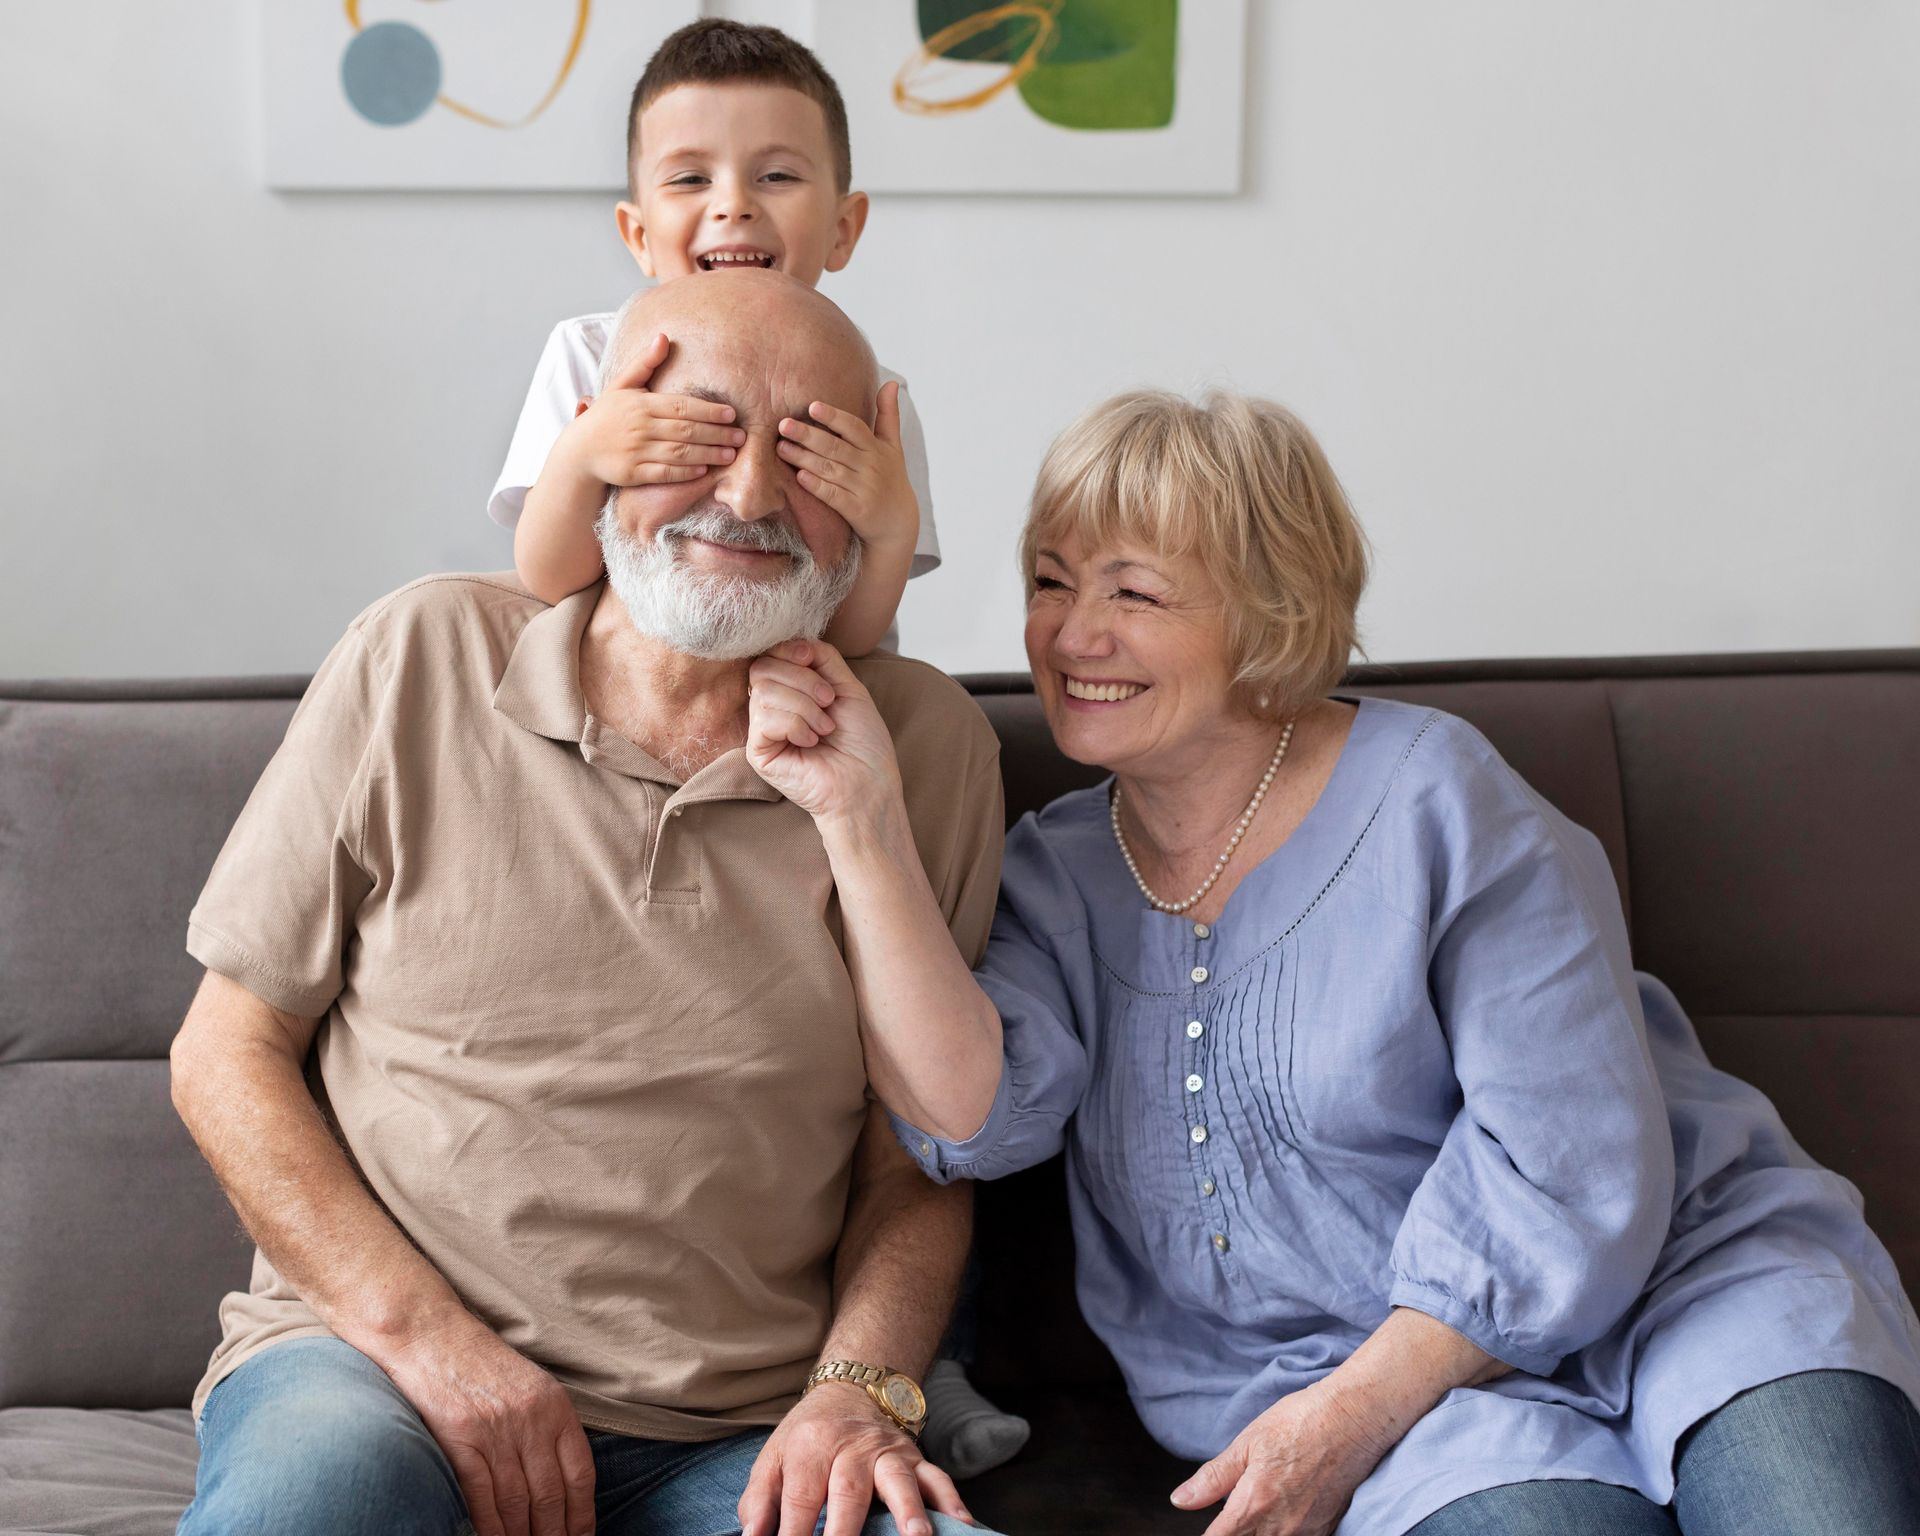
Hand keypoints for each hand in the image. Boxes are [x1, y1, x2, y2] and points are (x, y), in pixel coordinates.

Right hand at [380, 1313, 596, 1535]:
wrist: (432, 1336)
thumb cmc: (481, 1364)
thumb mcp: (531, 1385)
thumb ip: (548, 1427)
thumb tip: (561, 1481)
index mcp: (555, 1406)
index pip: (580, 1473)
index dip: (582, 1514)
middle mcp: (531, 1420)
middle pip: (550, 1494)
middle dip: (553, 1534)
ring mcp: (495, 1431)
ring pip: (517, 1501)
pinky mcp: (460, 1440)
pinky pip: (481, 1496)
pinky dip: (490, 1527)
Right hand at [564, 331, 744, 487]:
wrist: (579, 451)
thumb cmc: (606, 416)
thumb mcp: (622, 386)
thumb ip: (645, 364)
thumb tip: (664, 336)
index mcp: (641, 403)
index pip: (681, 406)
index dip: (708, 411)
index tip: (731, 414)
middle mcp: (639, 426)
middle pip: (685, 429)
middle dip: (716, 433)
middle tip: (741, 436)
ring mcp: (636, 451)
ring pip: (679, 452)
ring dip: (708, 454)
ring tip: (731, 455)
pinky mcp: (633, 473)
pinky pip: (664, 473)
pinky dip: (685, 472)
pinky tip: (705, 470)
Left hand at [738, 1381, 972, 1535]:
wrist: (850, 1389)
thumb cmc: (807, 1436)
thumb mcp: (773, 1458)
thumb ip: (759, 1501)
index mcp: (811, 1448)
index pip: (802, 1499)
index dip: (796, 1534)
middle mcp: (852, 1448)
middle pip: (849, 1492)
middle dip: (847, 1532)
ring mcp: (888, 1453)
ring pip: (899, 1482)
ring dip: (908, 1512)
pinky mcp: (915, 1458)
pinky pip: (937, 1478)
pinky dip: (951, 1502)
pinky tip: (962, 1525)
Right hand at [746, 639, 903, 827]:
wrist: (867, 784)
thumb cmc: (863, 742)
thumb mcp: (847, 687)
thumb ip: (823, 658)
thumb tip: (798, 643)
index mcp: (790, 691)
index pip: (770, 655)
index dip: (788, 649)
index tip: (811, 659)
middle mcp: (772, 708)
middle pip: (763, 668)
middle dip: (802, 680)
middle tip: (828, 702)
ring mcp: (762, 730)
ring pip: (764, 691)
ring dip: (805, 707)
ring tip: (825, 728)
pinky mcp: (758, 753)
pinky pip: (764, 719)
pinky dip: (795, 725)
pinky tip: (811, 742)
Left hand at [776, 380, 918, 551]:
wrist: (898, 523)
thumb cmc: (891, 478)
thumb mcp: (893, 446)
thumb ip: (888, 415)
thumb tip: (892, 382)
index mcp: (877, 448)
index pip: (854, 427)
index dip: (834, 417)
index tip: (812, 406)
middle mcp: (871, 467)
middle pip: (836, 447)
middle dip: (808, 435)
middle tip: (783, 424)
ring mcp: (864, 489)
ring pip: (830, 470)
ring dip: (804, 458)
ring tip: (781, 448)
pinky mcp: (857, 510)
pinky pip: (833, 496)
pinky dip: (817, 486)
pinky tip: (799, 476)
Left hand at [1169, 1382, 1390, 1535]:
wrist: (1353, 1418)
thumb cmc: (1301, 1422)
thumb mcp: (1247, 1443)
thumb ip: (1213, 1478)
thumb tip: (1181, 1500)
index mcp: (1253, 1504)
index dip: (1210, 1535)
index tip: (1207, 1527)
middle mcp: (1280, 1527)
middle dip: (1233, 1531)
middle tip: (1231, 1511)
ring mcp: (1306, 1531)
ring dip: (1258, 1531)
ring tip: (1258, 1505)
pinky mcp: (1326, 1528)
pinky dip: (1283, 1531)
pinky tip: (1282, 1511)